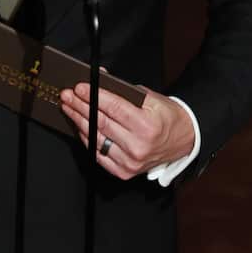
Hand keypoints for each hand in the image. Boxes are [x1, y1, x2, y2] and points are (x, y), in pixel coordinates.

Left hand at [59, 82, 194, 180]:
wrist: (183, 141)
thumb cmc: (166, 117)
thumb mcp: (150, 98)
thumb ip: (124, 91)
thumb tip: (100, 81)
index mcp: (147, 126)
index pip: (113, 108)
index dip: (93, 96)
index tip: (79, 87)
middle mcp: (138, 146)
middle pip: (101, 122)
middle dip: (80, 106)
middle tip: (68, 96)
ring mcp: (130, 161)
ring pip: (96, 139)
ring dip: (79, 121)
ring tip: (69, 108)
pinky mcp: (124, 171)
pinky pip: (98, 154)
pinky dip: (87, 139)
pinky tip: (80, 126)